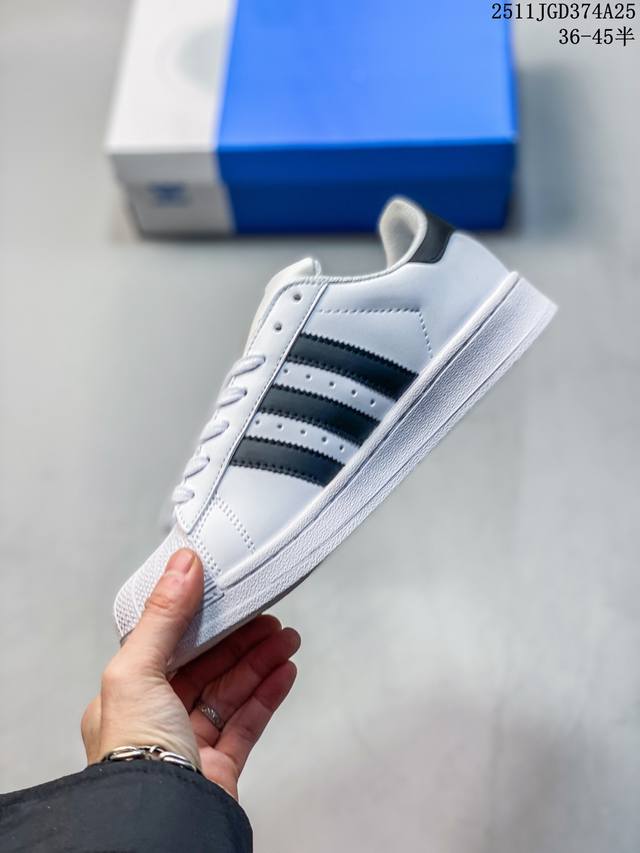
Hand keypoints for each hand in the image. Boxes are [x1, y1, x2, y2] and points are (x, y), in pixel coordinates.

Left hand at [81, 549, 299, 798]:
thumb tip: (182, 567)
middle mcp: (156, 719)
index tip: (228, 598)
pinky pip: (248, 722)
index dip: (201, 620)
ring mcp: (190, 744)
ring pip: (232, 692)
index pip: (169, 646)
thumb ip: (163, 617)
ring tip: (287, 640)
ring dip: (261, 662)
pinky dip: (268, 694)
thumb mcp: (137, 670)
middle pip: (207, 667)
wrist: (160, 820)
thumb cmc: (133, 755)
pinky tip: (285, 672)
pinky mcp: (220, 765)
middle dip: (241, 640)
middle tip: (269, 617)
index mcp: (126, 696)